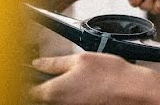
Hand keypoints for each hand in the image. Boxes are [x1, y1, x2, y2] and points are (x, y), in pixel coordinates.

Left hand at [28, 53, 159, 104]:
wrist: (132, 90)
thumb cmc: (110, 74)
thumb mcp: (80, 59)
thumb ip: (54, 62)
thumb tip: (38, 63)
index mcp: (53, 91)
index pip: (28, 89)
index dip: (26, 79)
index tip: (28, 70)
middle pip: (40, 96)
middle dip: (41, 84)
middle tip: (48, 72)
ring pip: (55, 99)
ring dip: (57, 89)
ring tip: (71, 77)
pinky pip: (68, 101)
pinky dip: (70, 94)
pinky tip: (81, 85)